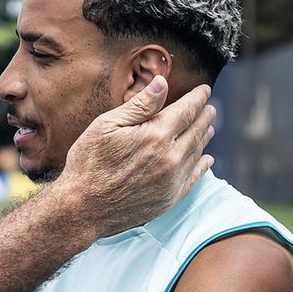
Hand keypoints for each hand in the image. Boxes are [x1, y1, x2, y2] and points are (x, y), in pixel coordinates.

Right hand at [58, 75, 215, 236]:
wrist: (83, 208)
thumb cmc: (88, 163)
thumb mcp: (106, 126)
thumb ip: (139, 105)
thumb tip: (162, 83)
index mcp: (156, 135)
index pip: (186, 110)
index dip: (197, 98)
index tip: (204, 90)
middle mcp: (171, 157)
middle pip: (196, 130)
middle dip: (204, 116)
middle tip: (209, 107)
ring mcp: (172, 180)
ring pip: (197, 152)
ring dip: (204, 137)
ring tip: (208, 128)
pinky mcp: (169, 198)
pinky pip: (194, 178)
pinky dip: (202, 166)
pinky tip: (206, 159)